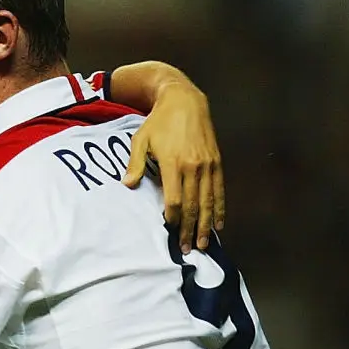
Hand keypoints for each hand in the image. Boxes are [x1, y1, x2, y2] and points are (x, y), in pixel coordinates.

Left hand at [125, 83, 223, 252]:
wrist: (184, 100)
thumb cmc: (158, 122)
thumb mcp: (140, 140)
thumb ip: (135, 164)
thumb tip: (128, 185)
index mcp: (173, 163)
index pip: (174, 200)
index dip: (173, 218)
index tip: (169, 232)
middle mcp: (193, 166)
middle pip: (193, 205)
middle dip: (188, 229)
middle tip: (186, 249)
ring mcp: (208, 165)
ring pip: (208, 201)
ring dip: (205, 225)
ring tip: (203, 244)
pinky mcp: (217, 162)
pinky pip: (219, 190)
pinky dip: (219, 208)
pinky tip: (218, 224)